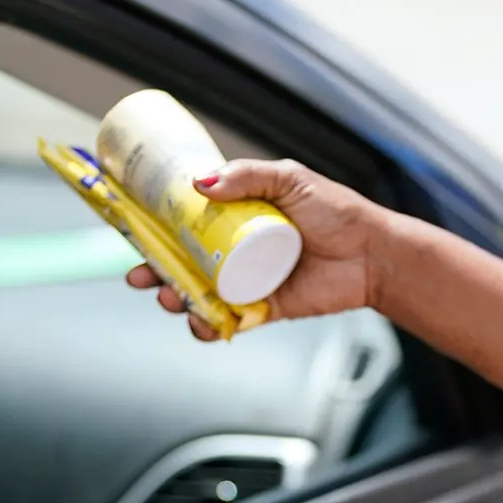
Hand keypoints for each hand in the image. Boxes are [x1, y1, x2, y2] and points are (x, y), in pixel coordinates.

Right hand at [126, 159, 391, 339]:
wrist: (372, 253)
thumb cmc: (336, 211)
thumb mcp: (289, 179)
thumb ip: (247, 176)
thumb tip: (200, 184)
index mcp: (237, 217)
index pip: (185, 222)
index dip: (155, 229)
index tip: (130, 231)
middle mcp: (236, 249)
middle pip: (182, 261)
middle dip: (154, 270)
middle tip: (140, 275)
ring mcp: (247, 280)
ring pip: (198, 292)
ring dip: (175, 298)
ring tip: (170, 297)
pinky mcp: (263, 309)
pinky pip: (226, 321)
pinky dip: (207, 325)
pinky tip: (198, 321)